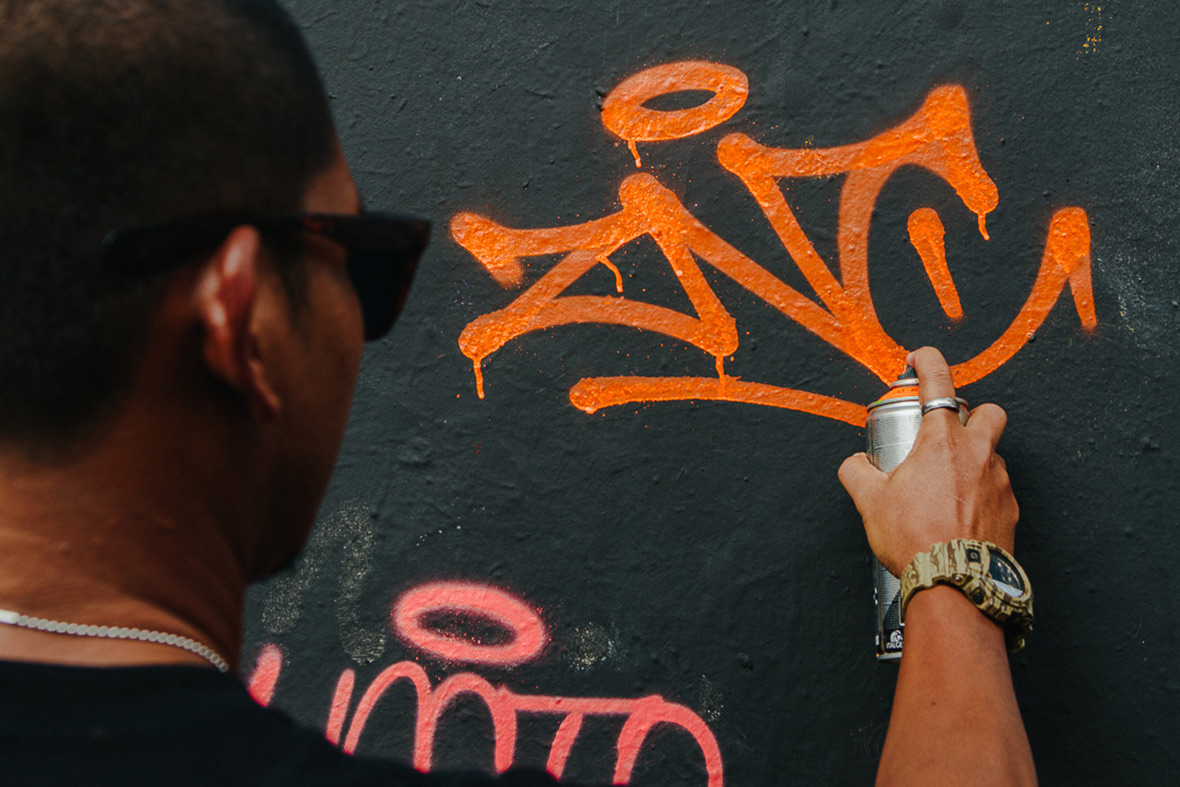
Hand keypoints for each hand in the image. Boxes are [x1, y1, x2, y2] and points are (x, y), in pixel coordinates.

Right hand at [838, 347, 1019, 575]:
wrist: (955, 583)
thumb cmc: (915, 538)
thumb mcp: (871, 502)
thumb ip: (858, 473)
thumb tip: (854, 465)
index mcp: (942, 442)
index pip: (938, 383)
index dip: (928, 362)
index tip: (920, 358)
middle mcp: (978, 454)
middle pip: (989, 412)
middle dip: (972, 414)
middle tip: (946, 434)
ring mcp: (999, 482)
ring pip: (993, 454)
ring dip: (974, 460)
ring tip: (947, 488)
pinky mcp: (1011, 510)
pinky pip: (998, 490)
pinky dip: (981, 495)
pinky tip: (960, 516)